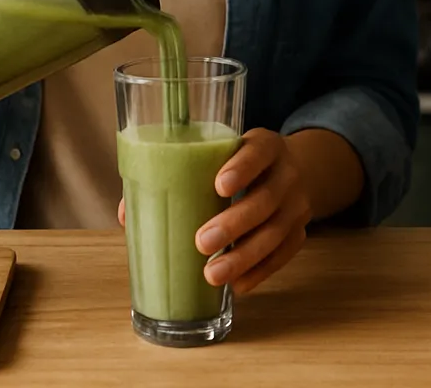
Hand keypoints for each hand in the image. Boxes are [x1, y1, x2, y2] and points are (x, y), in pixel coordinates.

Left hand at [196, 129, 311, 295]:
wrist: (299, 169)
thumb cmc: (246, 162)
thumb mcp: (228, 152)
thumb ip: (188, 170)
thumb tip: (130, 209)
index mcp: (267, 146)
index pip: (259, 152)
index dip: (242, 168)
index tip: (219, 186)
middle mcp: (288, 174)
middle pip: (267, 199)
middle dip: (234, 223)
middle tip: (201, 242)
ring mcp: (297, 205)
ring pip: (276, 233)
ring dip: (244, 257)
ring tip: (212, 274)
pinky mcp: (300, 232)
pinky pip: (283, 255)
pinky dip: (260, 272)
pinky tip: (237, 284)